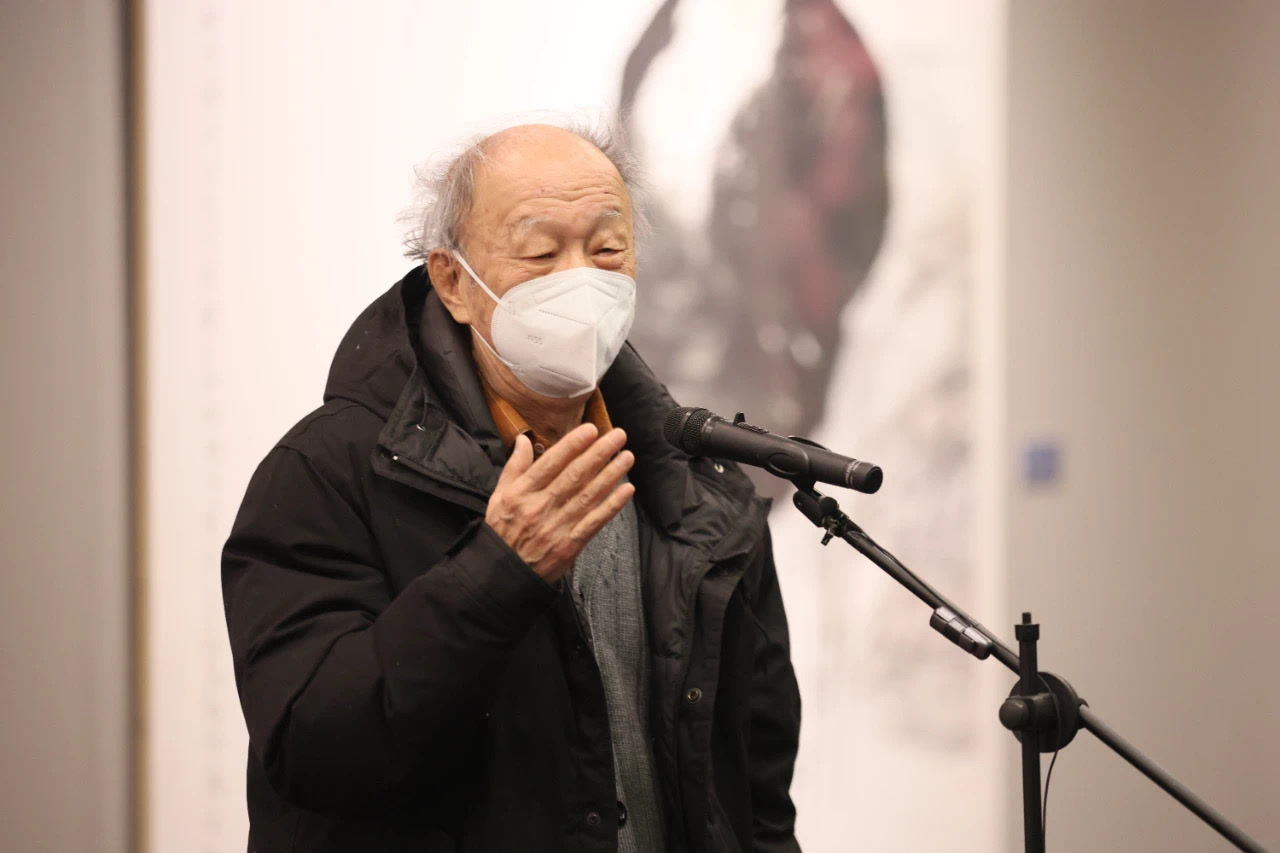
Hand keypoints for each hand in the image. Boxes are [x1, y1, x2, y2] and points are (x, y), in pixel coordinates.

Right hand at [484, 424, 635, 583]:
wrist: (503, 573)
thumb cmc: (502, 531)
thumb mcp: (499, 496)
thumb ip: (514, 467)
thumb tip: (522, 440)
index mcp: (522, 493)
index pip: (551, 463)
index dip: (572, 445)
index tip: (591, 429)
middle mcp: (540, 507)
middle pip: (574, 475)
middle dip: (599, 453)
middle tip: (618, 436)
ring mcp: (556, 526)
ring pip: (588, 495)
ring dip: (611, 474)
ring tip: (627, 457)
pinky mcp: (570, 545)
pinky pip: (594, 521)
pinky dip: (612, 505)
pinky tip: (626, 490)